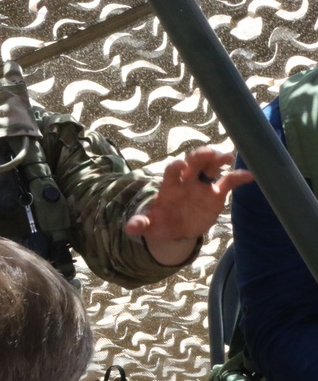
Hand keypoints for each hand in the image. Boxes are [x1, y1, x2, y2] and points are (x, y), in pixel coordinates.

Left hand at [126, 147, 253, 264]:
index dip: (175, 168)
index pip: (171, 172)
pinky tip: (250, 175)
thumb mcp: (149, 225)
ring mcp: (202, 185)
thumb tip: (129, 228)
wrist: (175, 227)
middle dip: (200, 156)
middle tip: (209, 153)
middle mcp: (186, 181)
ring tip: (228, 157)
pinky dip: (239, 177)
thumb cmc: (159, 222)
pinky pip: (229, 182)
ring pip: (211, 166)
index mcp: (169, 187)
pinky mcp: (216, 193)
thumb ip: (141, 224)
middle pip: (193, 163)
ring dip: (218, 159)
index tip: (181, 165)